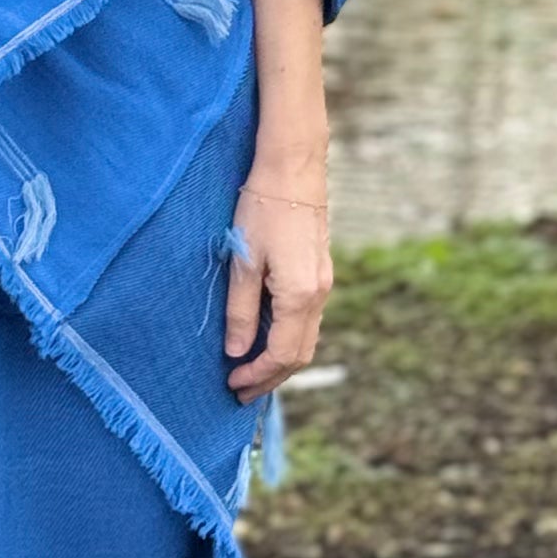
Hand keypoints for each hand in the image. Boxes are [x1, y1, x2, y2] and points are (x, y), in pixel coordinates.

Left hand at [225, 158, 329, 398]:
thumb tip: (237, 351)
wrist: (293, 168)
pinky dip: (288, 337)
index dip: (258, 375)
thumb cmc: (262, 208)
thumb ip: (241, 311)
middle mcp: (319, 294)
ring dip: (280, 359)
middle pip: (300, 354)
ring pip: (307, 337)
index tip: (232, 383)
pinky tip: (265, 335)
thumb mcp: (243, 262)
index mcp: (300, 295)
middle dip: (271, 377)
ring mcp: (324, 283)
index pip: (282, 354)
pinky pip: (308, 319)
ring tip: (250, 368)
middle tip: (240, 389)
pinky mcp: (320, 273)